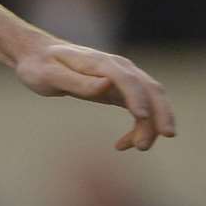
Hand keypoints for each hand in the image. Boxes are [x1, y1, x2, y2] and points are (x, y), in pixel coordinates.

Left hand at [14, 42, 176, 150]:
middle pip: (150, 88)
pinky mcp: (119, 91)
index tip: (142, 117)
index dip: (137, 97)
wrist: (38, 57)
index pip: (127, 79)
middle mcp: (118, 68)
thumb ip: (76, 82)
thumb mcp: (49, 75)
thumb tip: (105, 86)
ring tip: (141, 147)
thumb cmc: (40, 66)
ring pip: (150, 100)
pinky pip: (139, 109)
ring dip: (153, 124)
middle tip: (166, 136)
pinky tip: (122, 145)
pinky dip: (139, 127)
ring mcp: (122, 79)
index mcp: (101, 63)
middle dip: (161, 112)